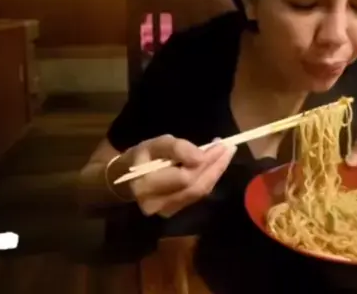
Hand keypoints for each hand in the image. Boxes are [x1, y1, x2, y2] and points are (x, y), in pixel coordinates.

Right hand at [120, 135, 236, 216]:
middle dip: (216, 166)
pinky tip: (215, 165)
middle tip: (230, 147)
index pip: (184, 177)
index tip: (222, 143)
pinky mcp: (173, 213)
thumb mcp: (155, 144)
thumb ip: (176, 148)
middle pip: (195, 187)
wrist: (126, 179)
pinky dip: (208, 180)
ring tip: (226, 154)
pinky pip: (196, 196)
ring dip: (216, 173)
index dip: (206, 161)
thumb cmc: (141, 157)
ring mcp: (165, 212)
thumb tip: (201, 156)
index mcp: (147, 185)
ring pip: (199, 193)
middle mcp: (156, 204)